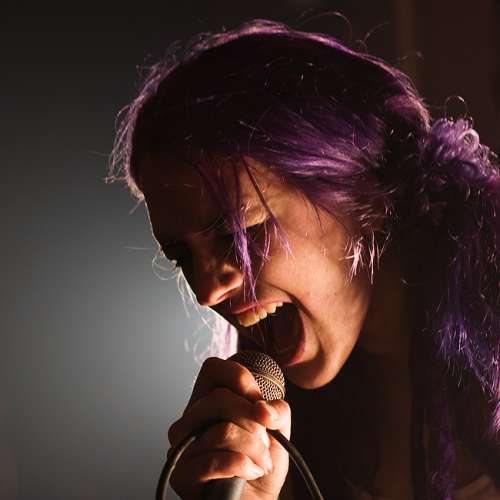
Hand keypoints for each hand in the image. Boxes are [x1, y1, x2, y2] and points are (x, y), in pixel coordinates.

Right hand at [167, 356, 290, 498]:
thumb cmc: (261, 462)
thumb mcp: (277, 428)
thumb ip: (276, 409)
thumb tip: (262, 409)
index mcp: (208, 401)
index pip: (212, 369)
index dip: (238, 377)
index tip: (257, 398)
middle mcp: (190, 420)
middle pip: (219, 398)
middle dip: (252, 420)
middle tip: (263, 438)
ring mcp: (183, 446)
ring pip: (223, 431)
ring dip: (254, 448)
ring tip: (260, 461)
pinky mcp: (182, 474)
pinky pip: (217, 460)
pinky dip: (243, 466)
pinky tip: (250, 472)